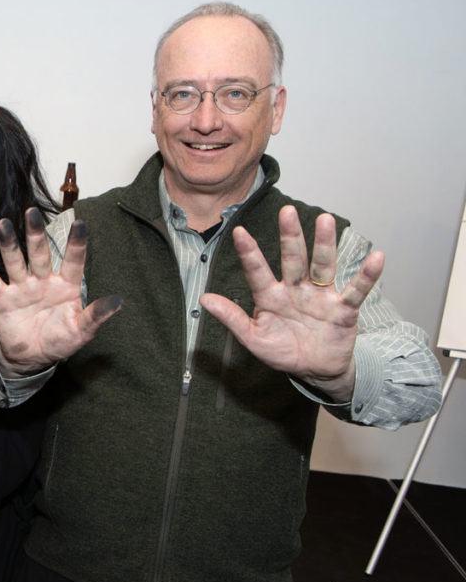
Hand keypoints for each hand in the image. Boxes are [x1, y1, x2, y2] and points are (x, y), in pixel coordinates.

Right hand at [0, 210, 121, 376]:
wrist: (31, 359)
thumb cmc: (59, 342)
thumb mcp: (81, 331)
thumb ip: (96, 316)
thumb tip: (119, 302)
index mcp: (66, 286)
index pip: (73, 261)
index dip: (76, 244)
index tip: (80, 223)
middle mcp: (43, 281)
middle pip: (39, 254)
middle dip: (35, 234)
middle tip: (32, 213)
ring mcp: (22, 288)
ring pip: (15, 261)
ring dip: (9, 244)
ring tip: (3, 224)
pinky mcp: (3, 298)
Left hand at [200, 206, 381, 400]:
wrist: (315, 370)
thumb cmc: (282, 351)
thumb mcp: (253, 338)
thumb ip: (232, 319)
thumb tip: (204, 299)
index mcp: (270, 296)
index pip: (257, 271)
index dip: (249, 253)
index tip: (238, 232)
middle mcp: (295, 290)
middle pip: (292, 259)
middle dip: (289, 236)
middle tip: (286, 211)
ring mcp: (320, 296)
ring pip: (322, 266)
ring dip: (325, 244)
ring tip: (326, 220)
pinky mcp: (343, 309)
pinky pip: (356, 290)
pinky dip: (367, 275)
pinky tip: (377, 257)